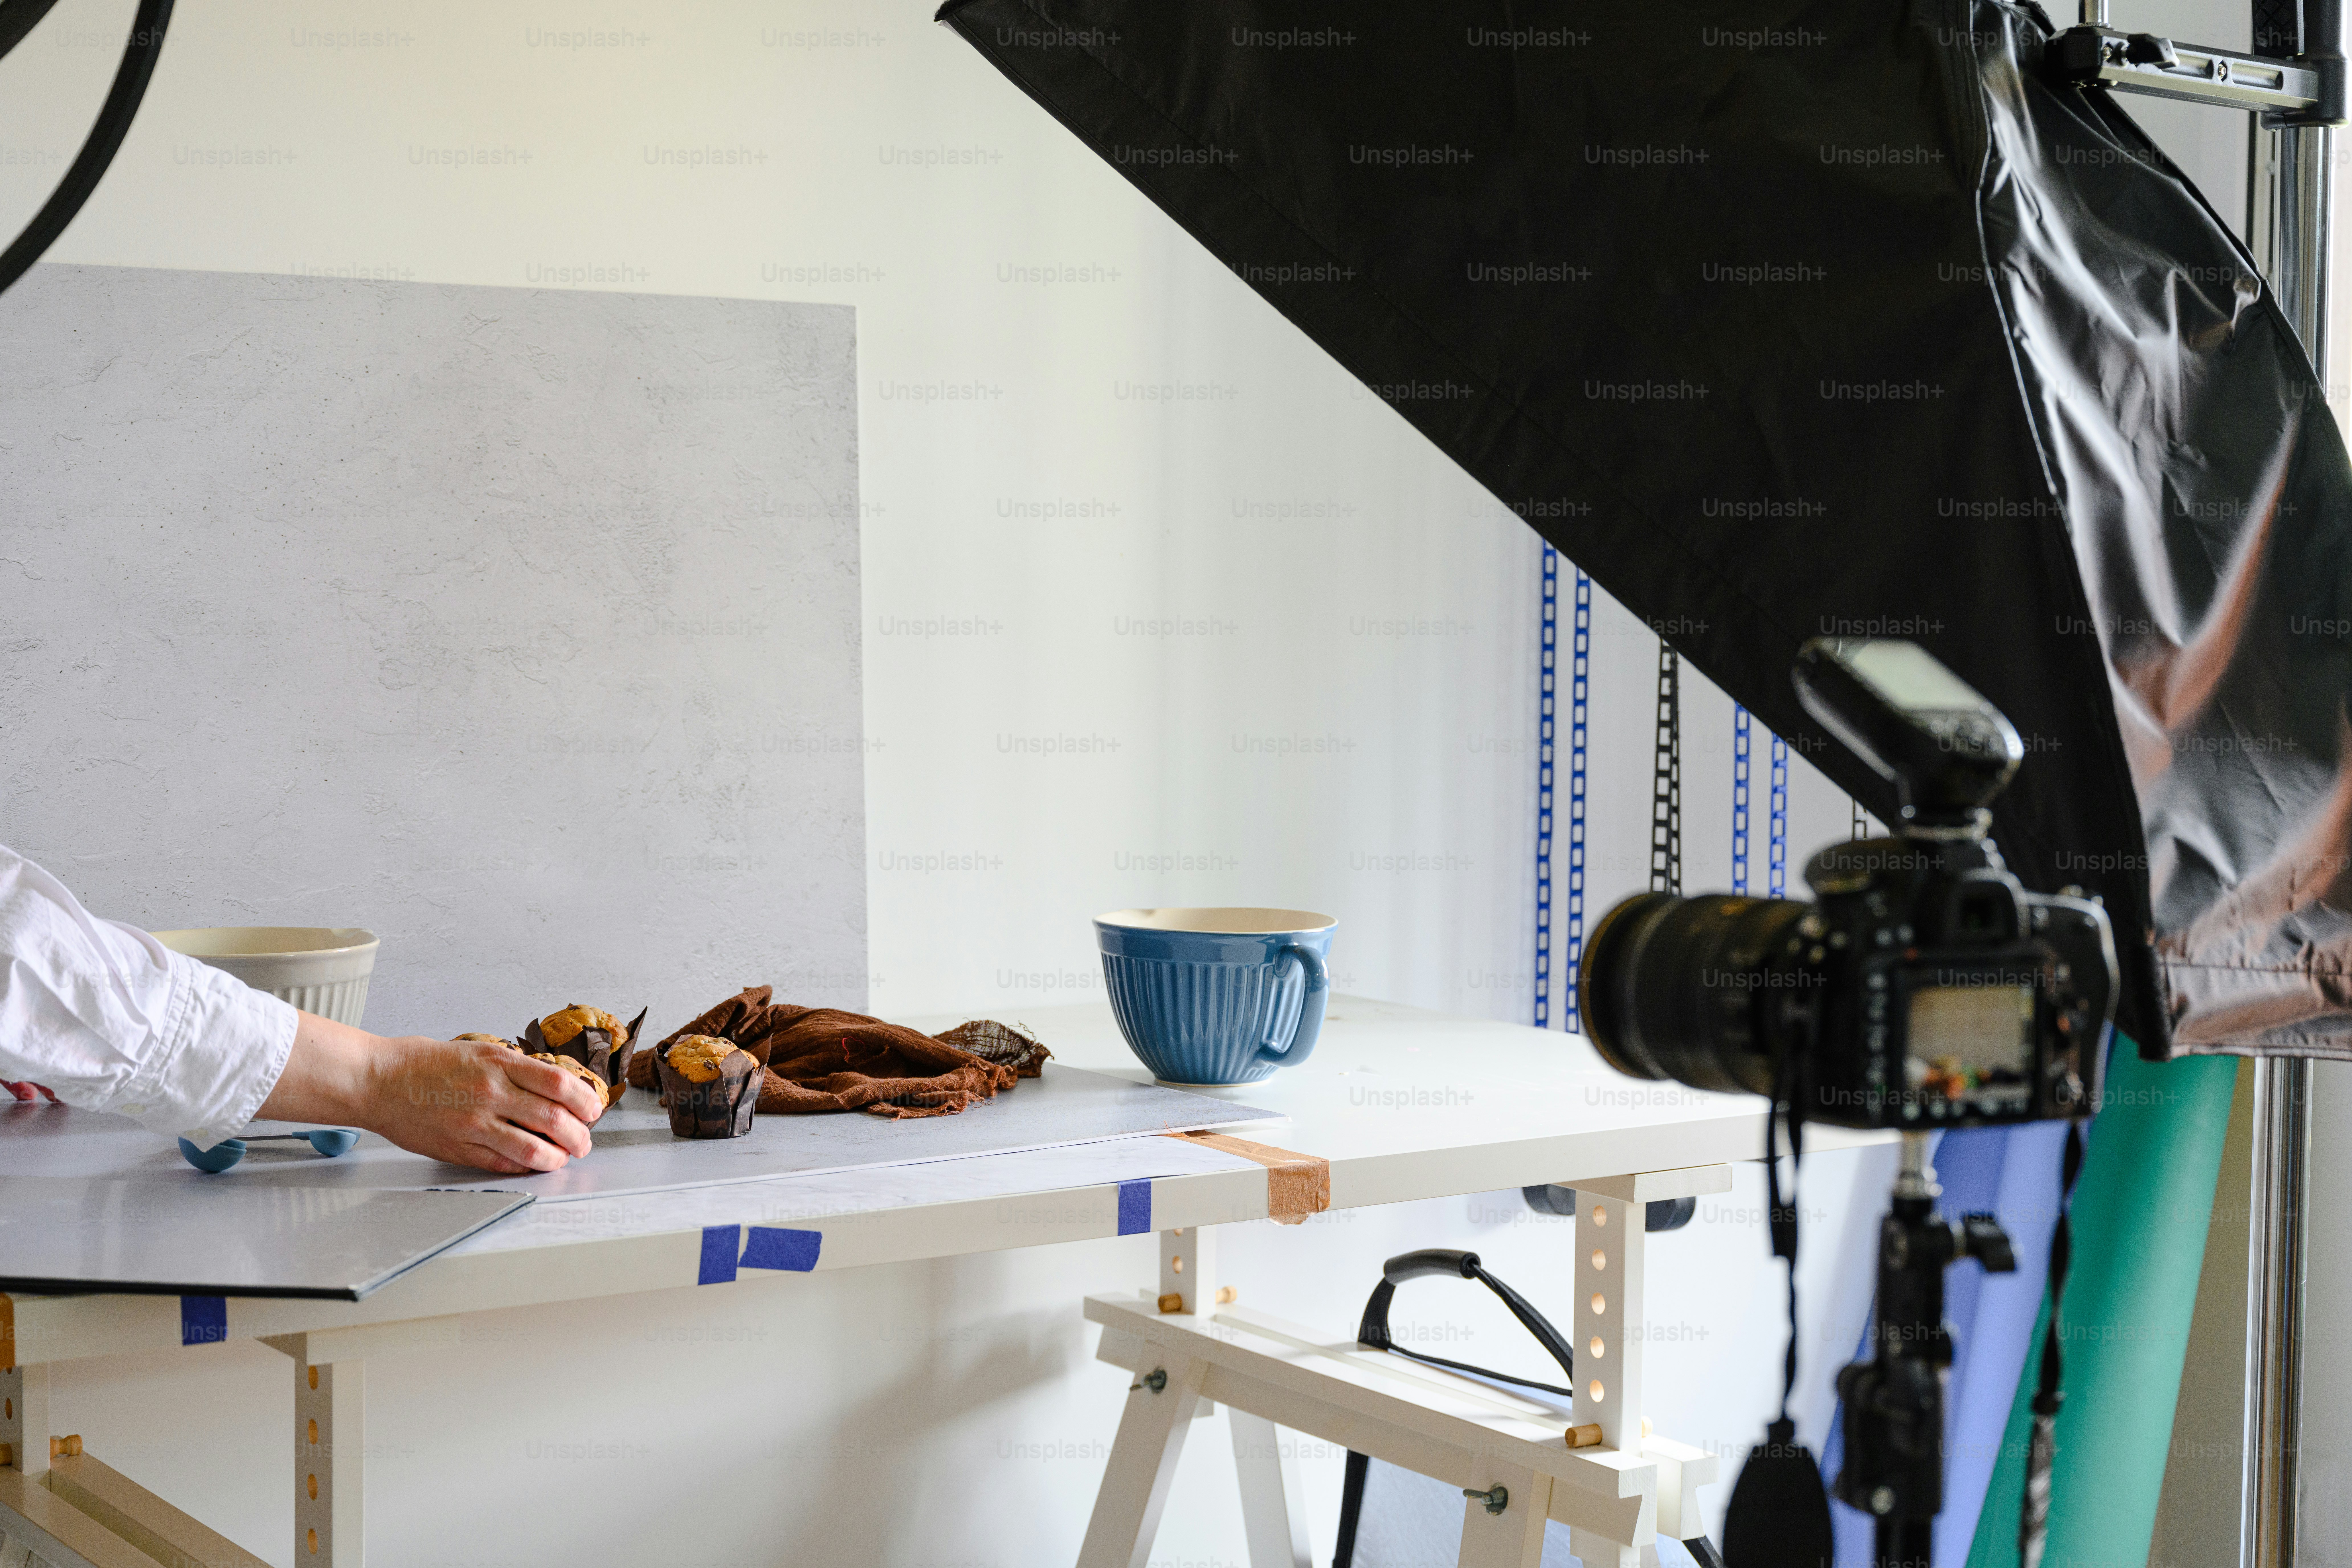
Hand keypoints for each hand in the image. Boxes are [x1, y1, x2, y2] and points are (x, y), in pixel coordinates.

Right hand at [259, 1014, 605, 1174]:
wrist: (378, 1080)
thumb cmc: (425, 1064)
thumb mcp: (478, 1052)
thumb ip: (513, 1070)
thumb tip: (551, 1088)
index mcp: (499, 1064)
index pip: (560, 1083)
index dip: (586, 1100)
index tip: (593, 1109)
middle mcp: (491, 1093)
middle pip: (555, 1119)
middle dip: (579, 1135)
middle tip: (585, 1141)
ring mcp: (475, 1123)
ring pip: (534, 1148)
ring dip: (558, 1157)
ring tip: (564, 1157)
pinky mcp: (459, 1147)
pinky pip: (503, 1163)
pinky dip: (525, 1166)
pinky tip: (533, 1164)